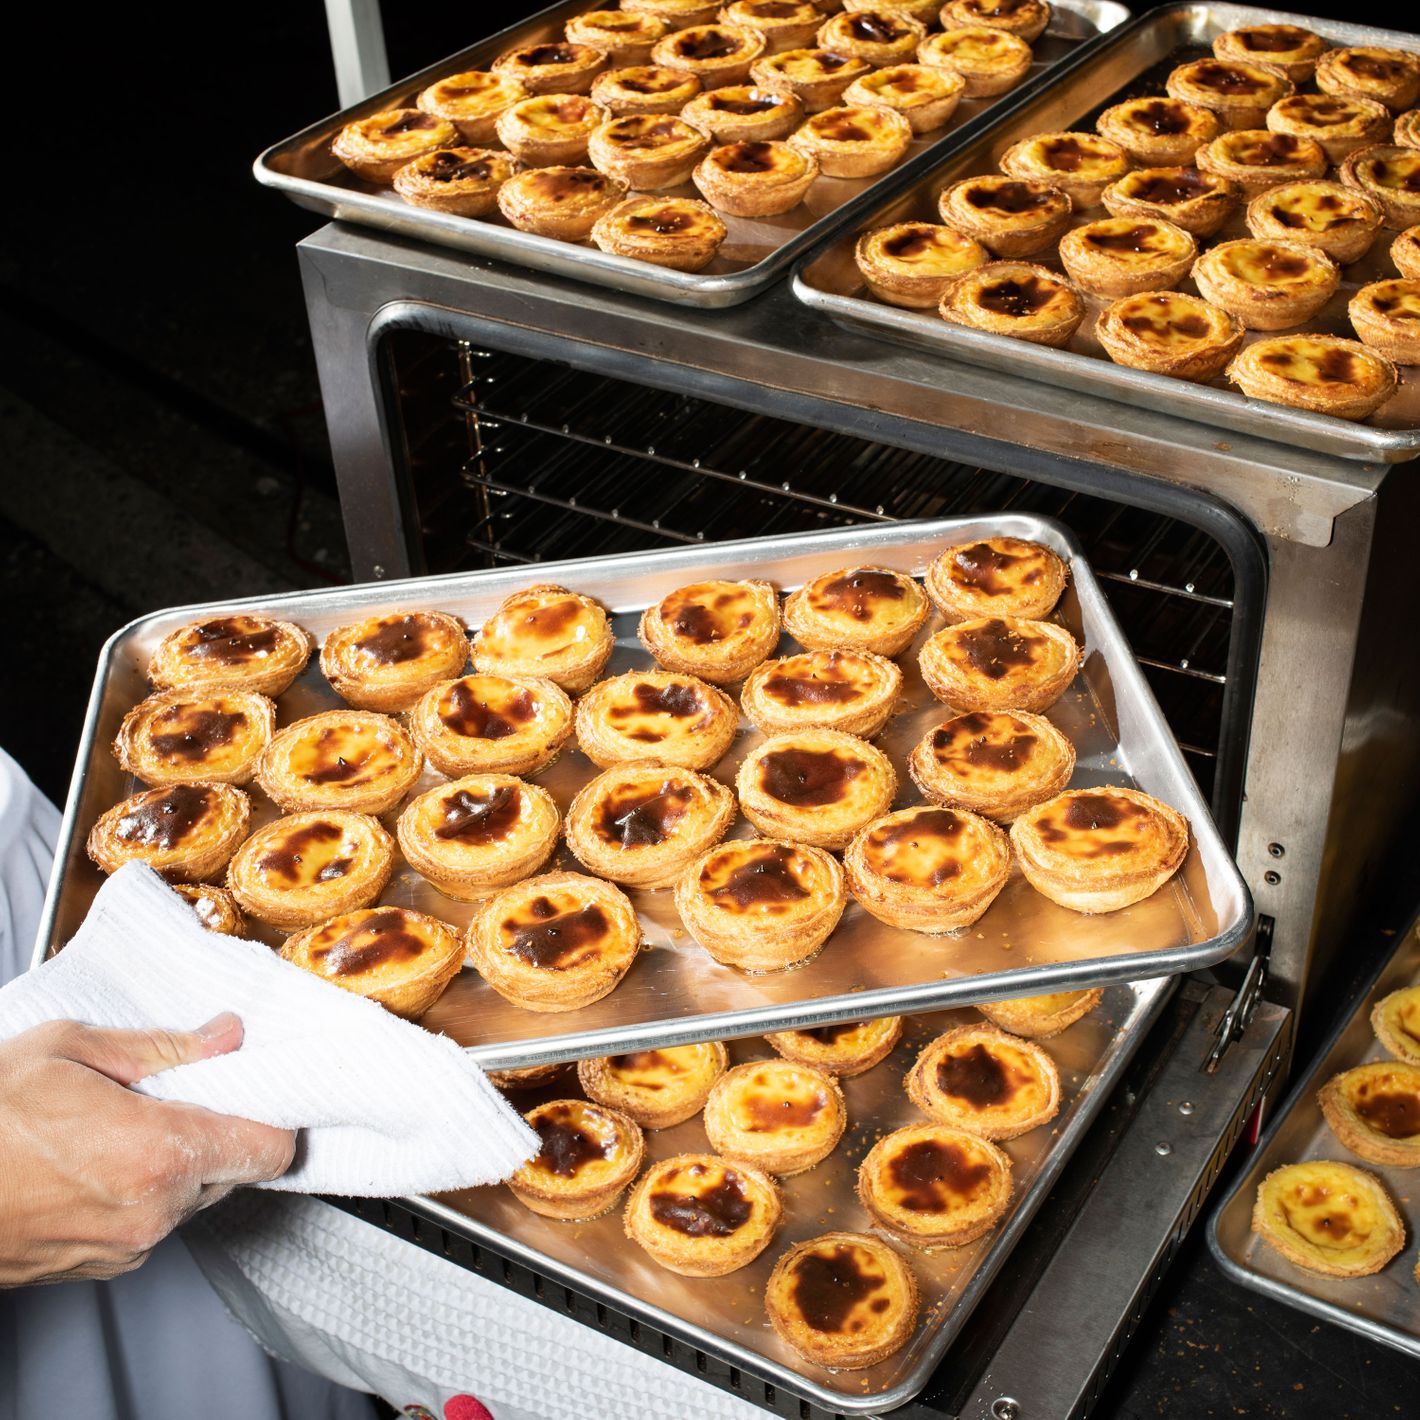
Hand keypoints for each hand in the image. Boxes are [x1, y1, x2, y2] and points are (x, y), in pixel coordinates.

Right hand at [0, 1013, 294, 1286]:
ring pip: (194, 1196)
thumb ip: (163, 1048)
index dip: (271, 1114)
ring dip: (179, 1161)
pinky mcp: (105, 1266)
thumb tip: (226, 1036)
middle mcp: (155, 1210)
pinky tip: (101, 1160)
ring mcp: (129, 1246)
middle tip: (179, 1096)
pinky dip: (146, 1191)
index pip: (269, 1147)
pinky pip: (155, 1221)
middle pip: (235, 1168)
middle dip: (219, 1130)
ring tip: (124, 1125)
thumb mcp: (69, 1050)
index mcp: (158, 1153)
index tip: (258, 1089)